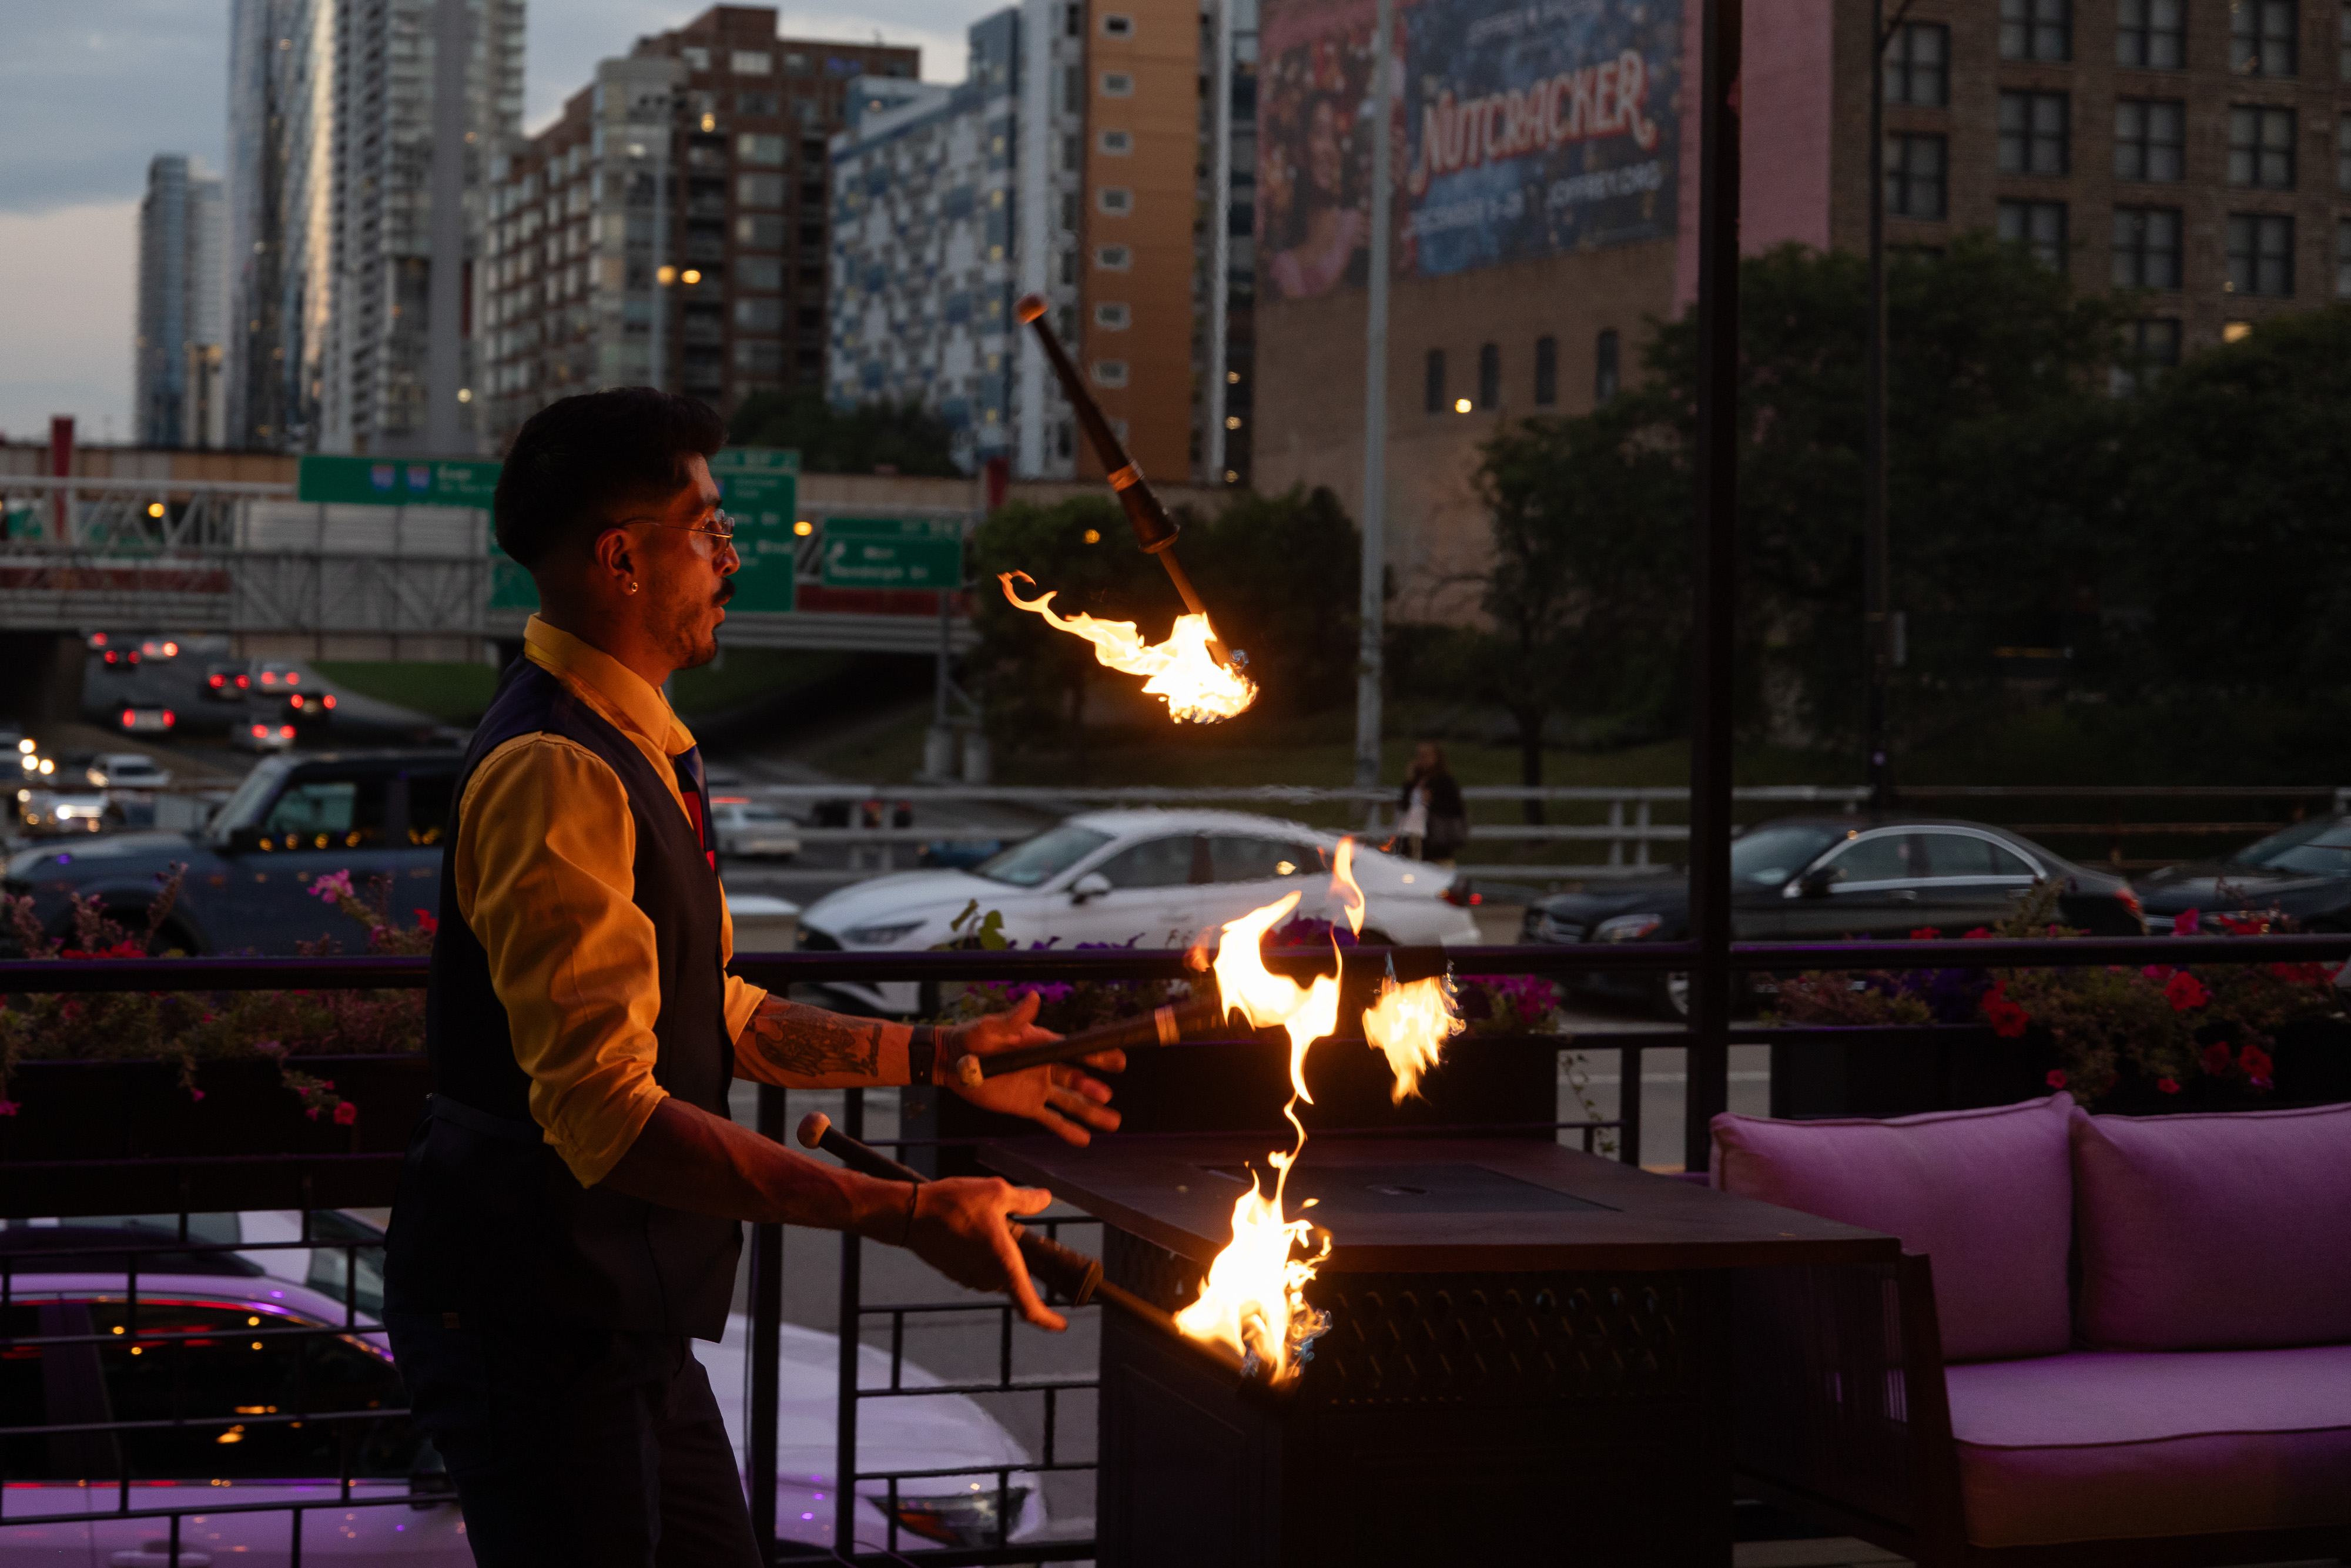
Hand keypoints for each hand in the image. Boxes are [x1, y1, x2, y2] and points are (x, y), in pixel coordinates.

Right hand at [904, 1176, 1067, 1330]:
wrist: (910, 1214)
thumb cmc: (955, 1203)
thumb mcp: (997, 1192)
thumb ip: (1026, 1200)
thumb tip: (1045, 1199)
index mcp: (1005, 1265)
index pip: (1030, 1307)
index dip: (1048, 1320)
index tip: (1062, 1325)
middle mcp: (988, 1279)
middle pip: (1014, 1276)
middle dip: (1016, 1255)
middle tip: (1008, 1222)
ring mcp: (969, 1279)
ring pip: (995, 1269)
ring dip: (996, 1250)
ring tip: (982, 1216)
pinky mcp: (954, 1273)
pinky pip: (977, 1265)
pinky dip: (980, 1249)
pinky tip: (967, 1223)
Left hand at [946, 991, 1122, 1145]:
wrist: (951, 1063)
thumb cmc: (971, 1039)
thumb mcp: (991, 1028)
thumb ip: (1014, 1019)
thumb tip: (1035, 998)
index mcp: (1042, 1045)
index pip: (1074, 1051)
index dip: (1096, 1056)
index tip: (1118, 1059)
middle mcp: (1046, 1067)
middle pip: (1077, 1078)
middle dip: (1093, 1088)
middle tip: (1106, 1097)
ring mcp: (1038, 1087)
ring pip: (1071, 1101)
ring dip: (1090, 1112)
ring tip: (1112, 1123)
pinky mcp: (1027, 1106)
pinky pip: (1051, 1119)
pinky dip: (1067, 1130)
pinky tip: (1084, 1140)